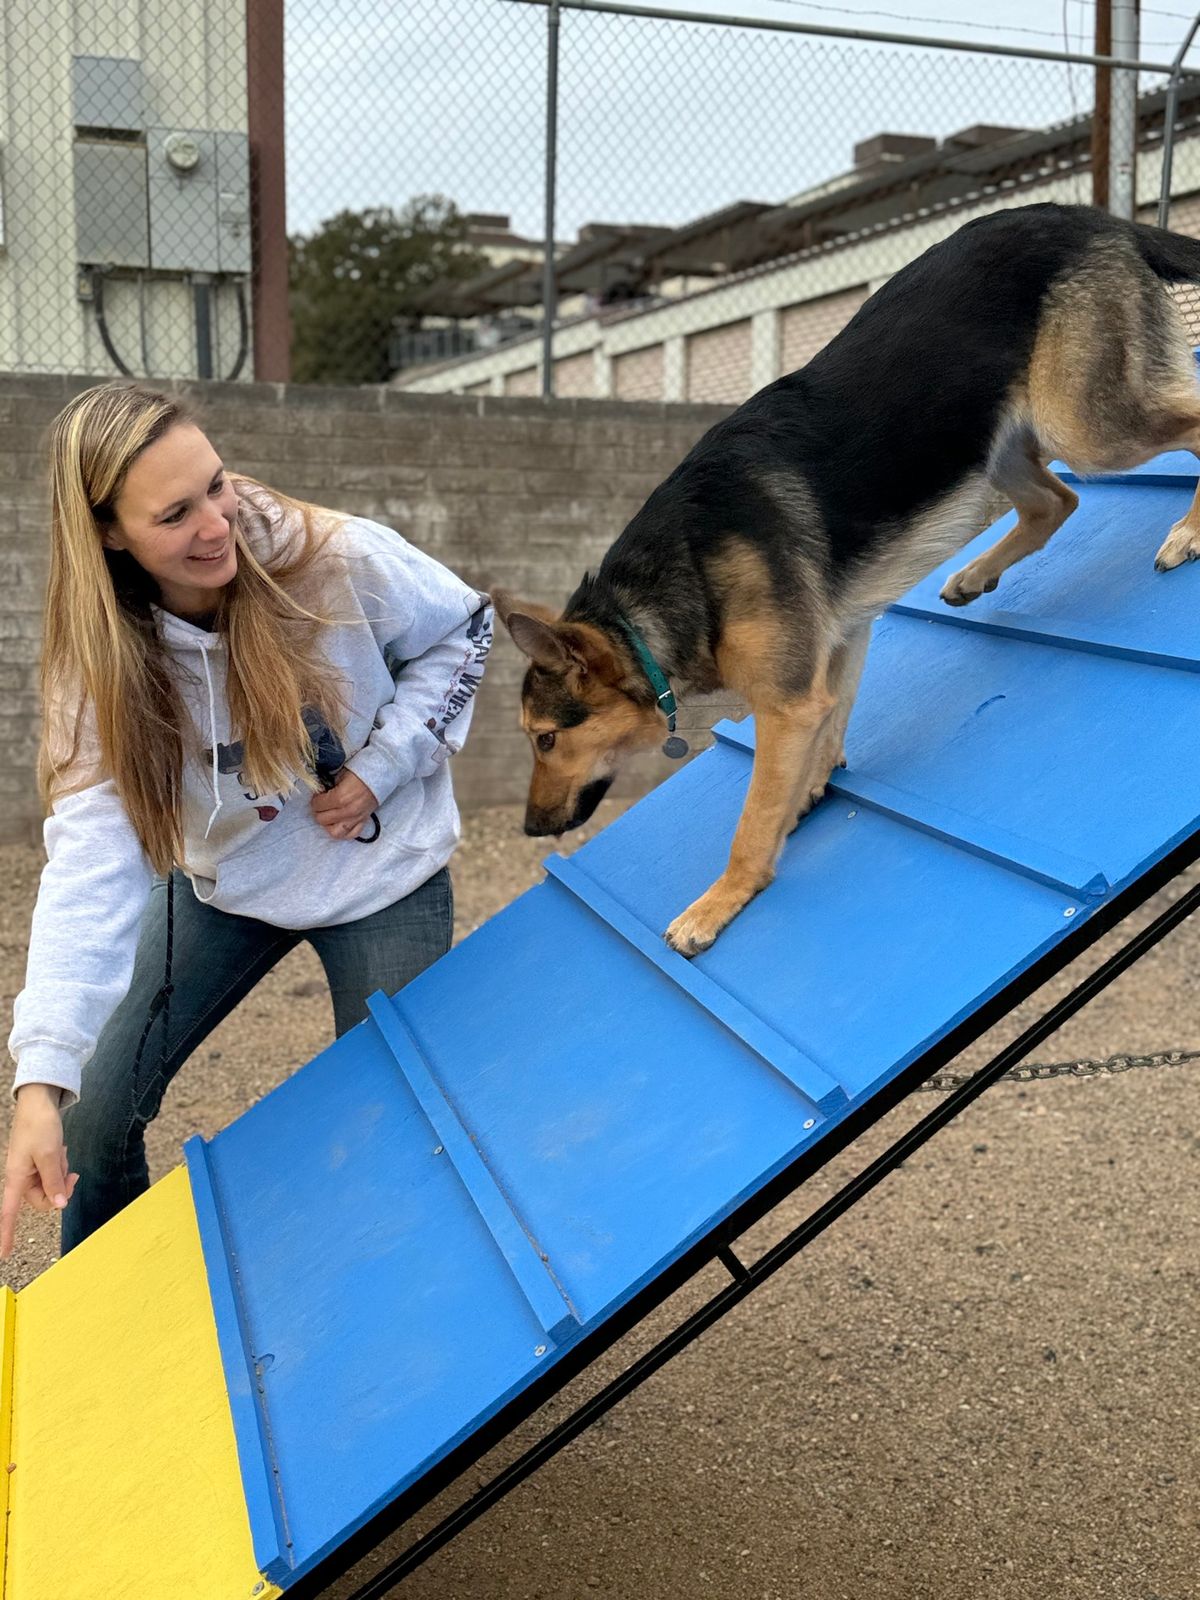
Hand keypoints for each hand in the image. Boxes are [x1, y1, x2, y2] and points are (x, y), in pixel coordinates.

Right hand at [1, 1084, 78, 1257]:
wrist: (39, 1102)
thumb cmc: (39, 1125)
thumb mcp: (49, 1155)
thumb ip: (54, 1181)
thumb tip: (59, 1205)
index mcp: (16, 1178)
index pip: (9, 1213)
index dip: (6, 1234)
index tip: (3, 1255)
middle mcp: (20, 1178)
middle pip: (43, 1200)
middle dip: (59, 1187)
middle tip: (71, 1173)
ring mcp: (30, 1170)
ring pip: (51, 1186)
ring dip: (60, 1172)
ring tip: (59, 1151)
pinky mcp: (38, 1163)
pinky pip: (53, 1173)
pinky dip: (59, 1165)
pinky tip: (60, 1149)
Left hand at [311, 769, 378, 840]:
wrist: (379, 775)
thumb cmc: (359, 773)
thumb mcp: (339, 776)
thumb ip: (328, 787)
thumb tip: (319, 795)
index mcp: (340, 797)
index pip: (318, 806)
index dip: (314, 800)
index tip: (317, 796)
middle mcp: (348, 811)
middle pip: (322, 820)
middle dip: (318, 811)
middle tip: (320, 804)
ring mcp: (356, 818)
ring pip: (335, 832)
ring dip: (328, 825)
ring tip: (327, 816)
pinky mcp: (363, 821)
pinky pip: (351, 834)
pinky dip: (344, 832)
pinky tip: (339, 823)